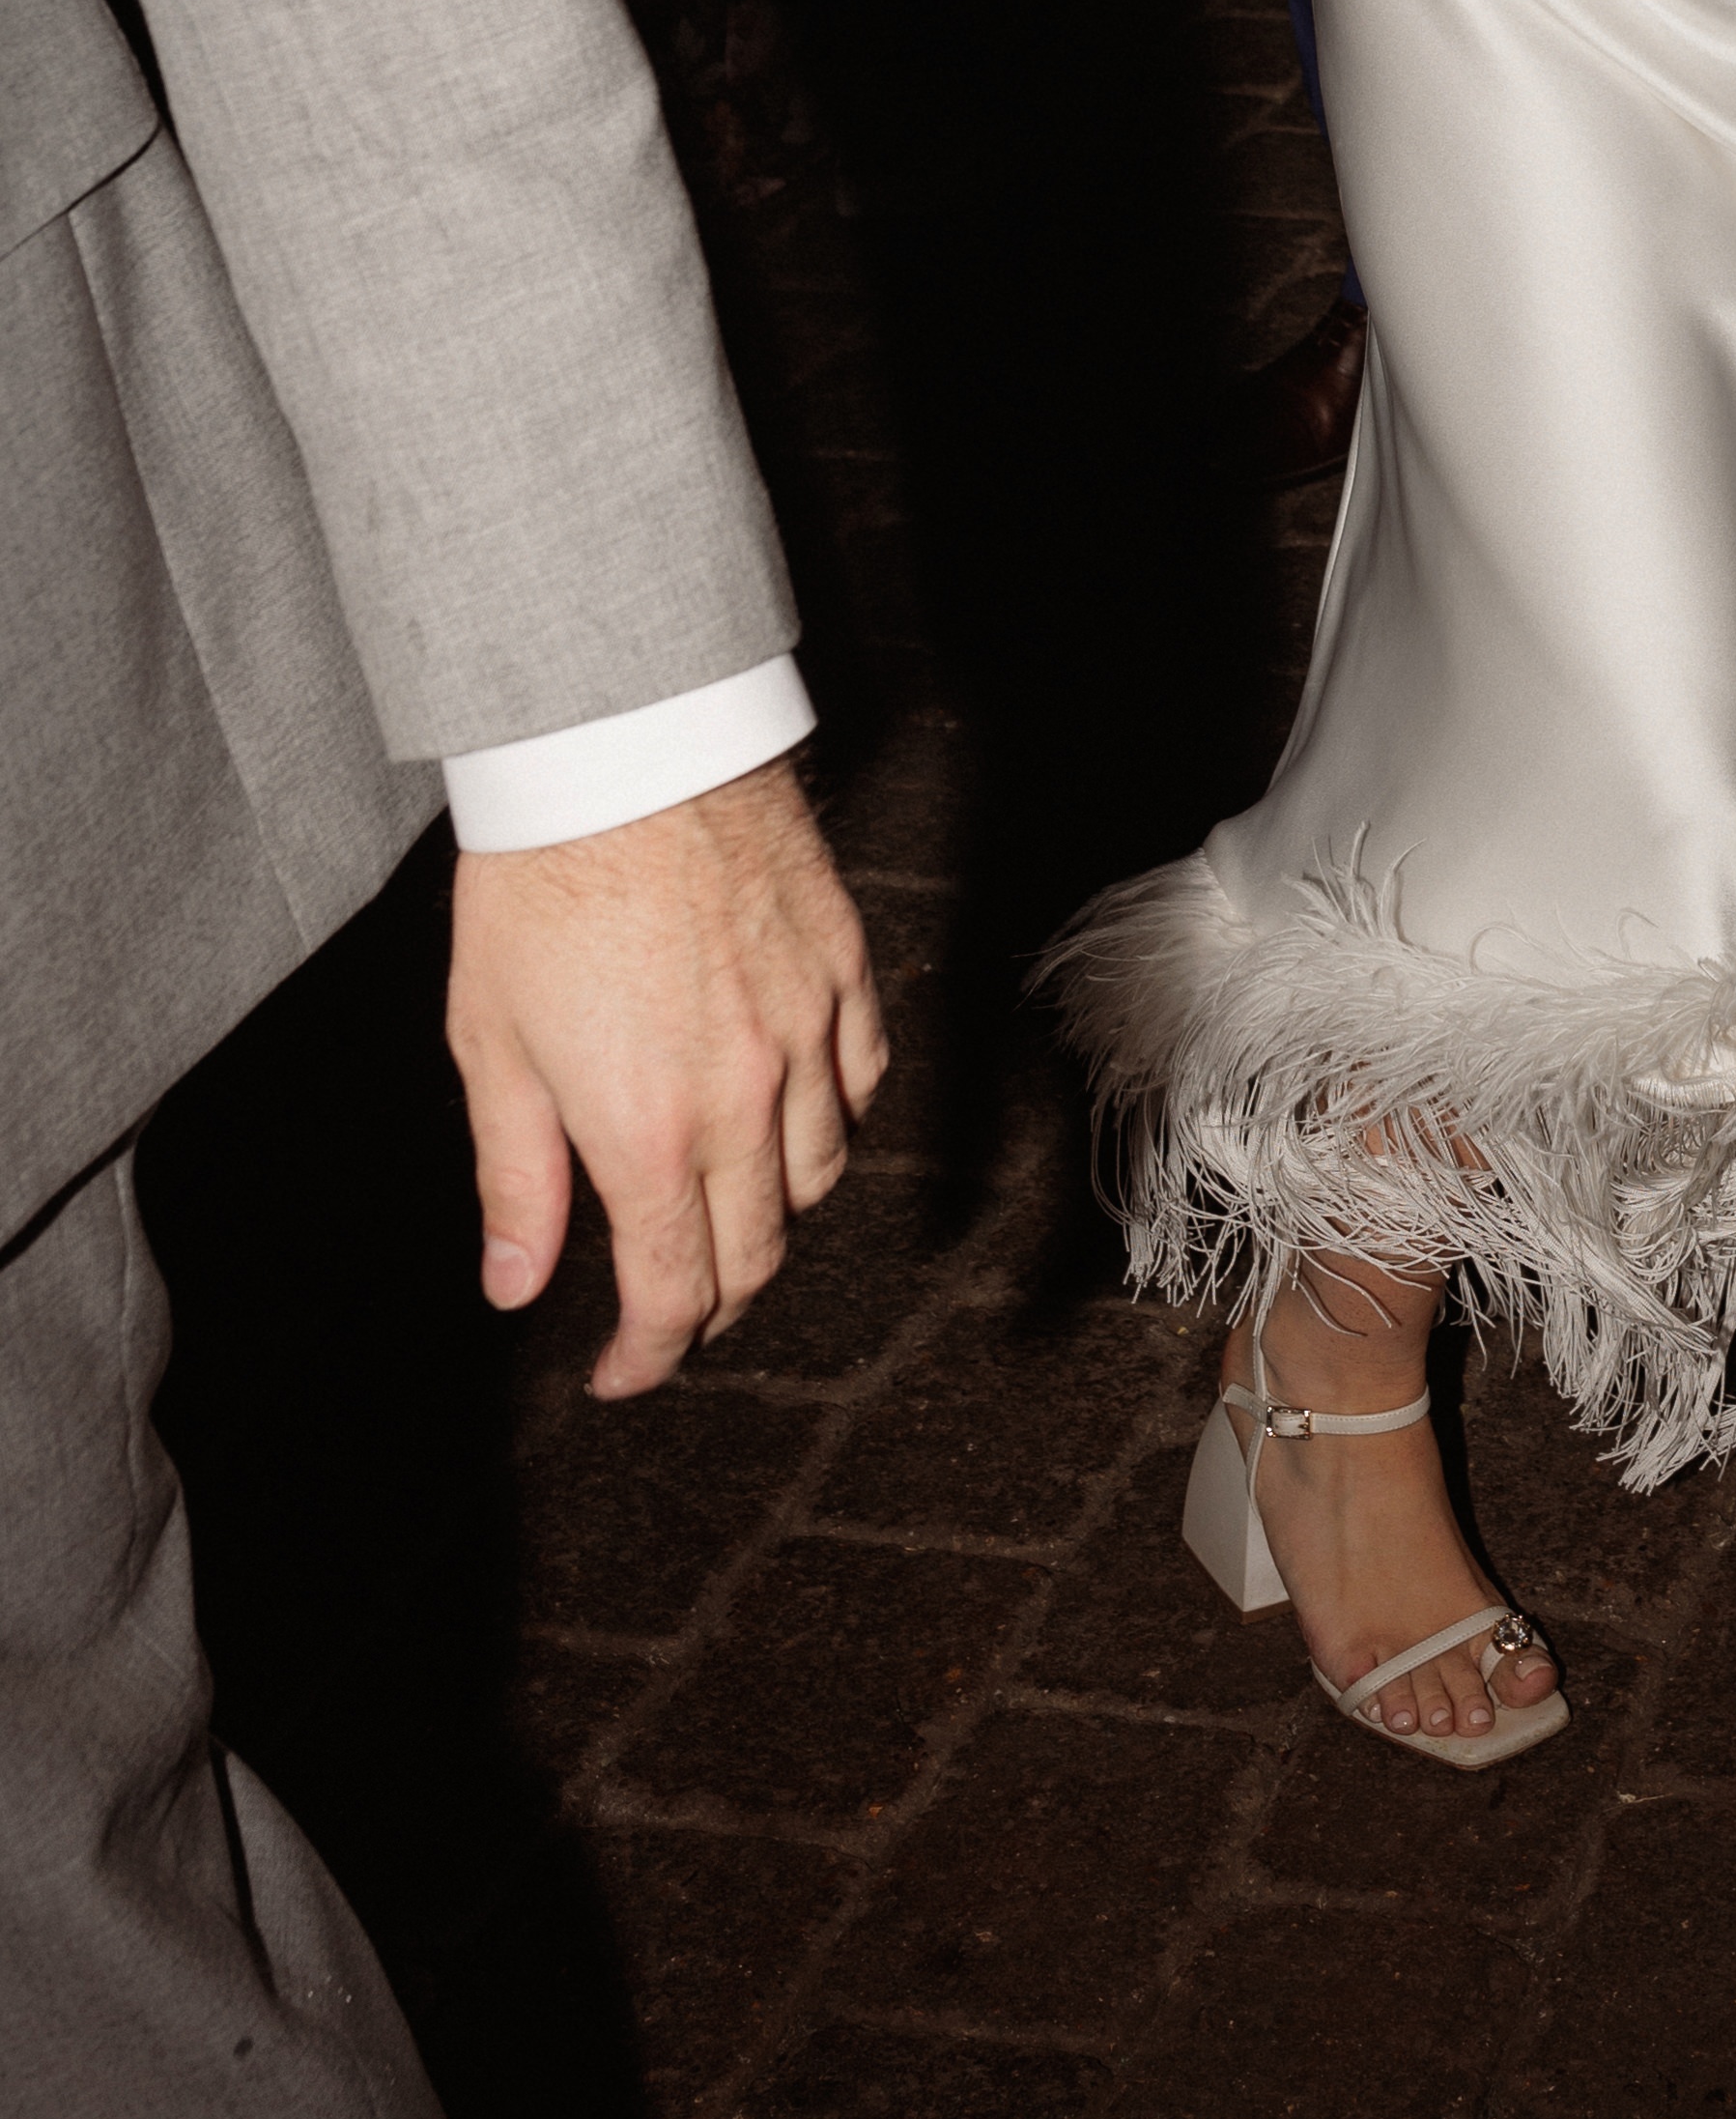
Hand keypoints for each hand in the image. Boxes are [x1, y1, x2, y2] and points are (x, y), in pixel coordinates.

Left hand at [445, 760, 887, 1397]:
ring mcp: (807, 1029)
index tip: (619, 1372)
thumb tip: (517, 1287)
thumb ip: (516, 1179)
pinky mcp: (843, 965)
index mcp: (647, 1132)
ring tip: (724, 1212)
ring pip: (821, 1174)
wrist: (623, 746)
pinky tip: (794, 1114)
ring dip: (773, 1218)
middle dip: (707, 1303)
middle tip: (666, 1310)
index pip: (672, 1292)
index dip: (647, 1356)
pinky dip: (834, 1122)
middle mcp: (745, 1097)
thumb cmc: (540, 883)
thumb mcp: (491, 1044)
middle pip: (756, 1251)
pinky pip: (863, 1080)